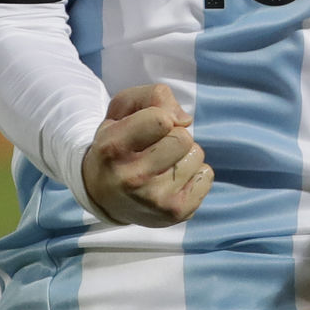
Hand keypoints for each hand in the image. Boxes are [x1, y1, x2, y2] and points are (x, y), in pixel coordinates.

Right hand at [82, 83, 212, 225]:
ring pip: (197, 155)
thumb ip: (153, 96)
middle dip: (174, 135)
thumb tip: (185, 120)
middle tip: (154, 147)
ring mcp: (154, 200)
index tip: (148, 127)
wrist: (103, 195)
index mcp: (113, 148)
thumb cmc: (117, 143)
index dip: (161, 116)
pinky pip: (207, 175)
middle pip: (184, 138)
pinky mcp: (175, 213)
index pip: (161, 120)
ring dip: (184, 155)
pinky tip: (171, 180)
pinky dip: (194, 173)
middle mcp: (132, 178)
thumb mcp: (122, 109)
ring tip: (160, 164)